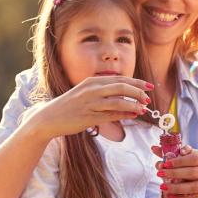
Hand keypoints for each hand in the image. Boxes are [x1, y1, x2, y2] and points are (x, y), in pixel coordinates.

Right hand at [23, 76, 152, 140]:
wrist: (49, 118)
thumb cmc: (70, 106)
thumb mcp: (86, 93)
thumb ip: (104, 92)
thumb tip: (125, 97)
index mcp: (92, 82)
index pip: (119, 79)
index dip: (136, 82)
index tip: (149, 86)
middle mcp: (92, 90)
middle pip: (121, 87)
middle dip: (138, 92)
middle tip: (148, 98)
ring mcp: (90, 103)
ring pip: (118, 101)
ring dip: (133, 105)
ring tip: (143, 108)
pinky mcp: (89, 117)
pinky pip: (111, 115)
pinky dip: (124, 115)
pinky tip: (133, 115)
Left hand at [153, 144, 197, 197]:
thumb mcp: (193, 155)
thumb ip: (175, 152)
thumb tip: (154, 148)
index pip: (194, 158)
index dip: (179, 161)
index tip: (165, 163)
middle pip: (193, 173)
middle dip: (174, 174)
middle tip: (160, 174)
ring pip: (194, 187)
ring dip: (176, 188)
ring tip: (162, 186)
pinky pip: (194, 196)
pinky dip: (181, 197)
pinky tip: (170, 195)